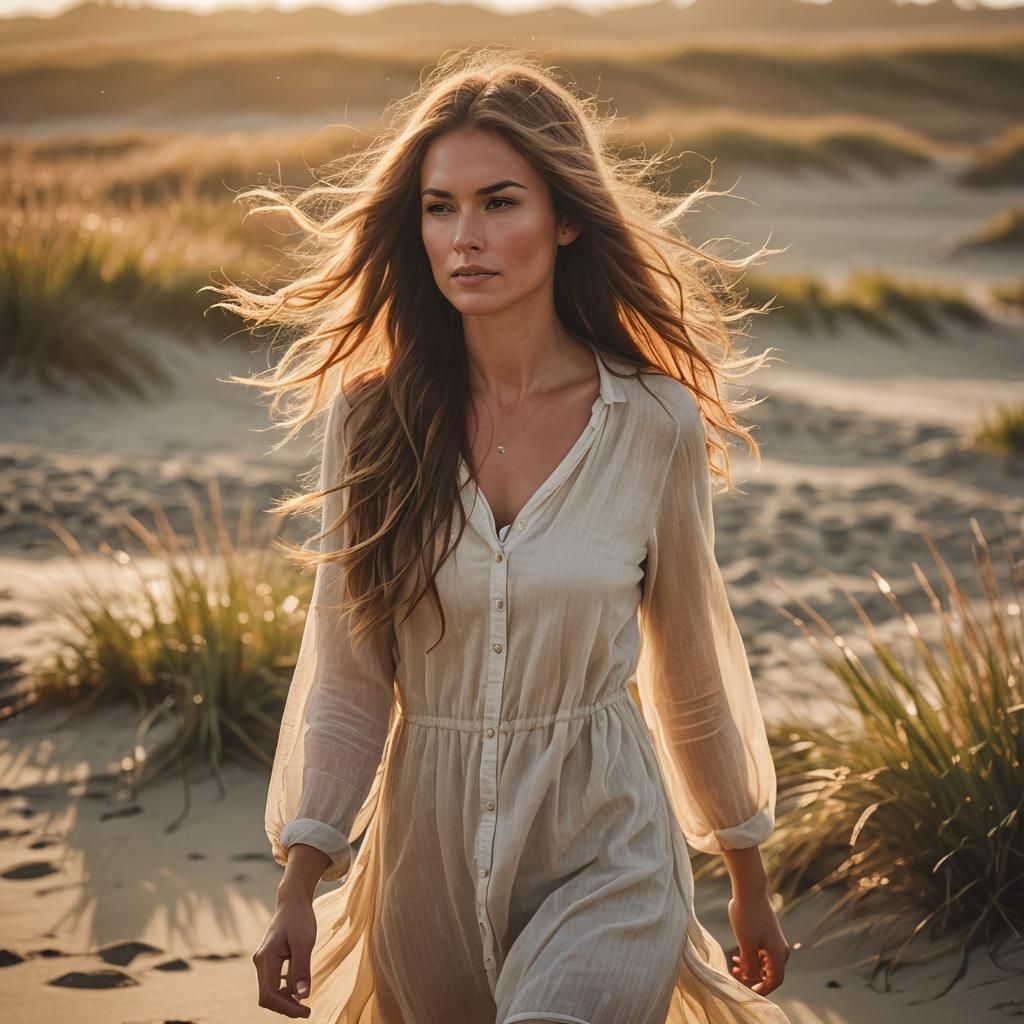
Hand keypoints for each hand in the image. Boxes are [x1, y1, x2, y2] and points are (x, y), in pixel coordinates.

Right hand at [253, 893, 316, 1016]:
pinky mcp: (271, 959)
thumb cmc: (299, 918)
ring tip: (305, 1002)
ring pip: (271, 990)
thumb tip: (302, 997)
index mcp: (265, 959)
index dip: (285, 1008)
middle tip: (307, 1011)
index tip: (305, 1012)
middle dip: (286, 1007)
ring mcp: (264, 961)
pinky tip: (299, 988)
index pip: (268, 995)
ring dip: (286, 999)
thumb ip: (301, 969)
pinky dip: (286, 989)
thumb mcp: (304, 942)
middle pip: (268, 996)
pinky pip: (274, 982)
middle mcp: (261, 962)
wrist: (294, 900)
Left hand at [727, 892, 790, 995]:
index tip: (748, 992)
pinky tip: (737, 957)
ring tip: (734, 966)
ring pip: (764, 963)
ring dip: (750, 968)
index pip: (775, 980)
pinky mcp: (768, 934)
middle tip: (736, 976)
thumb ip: (750, 965)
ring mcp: (774, 941)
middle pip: (770, 973)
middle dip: (753, 978)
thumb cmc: (747, 915)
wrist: (749, 890)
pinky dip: (751, 957)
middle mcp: (780, 949)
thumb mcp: (746, 943)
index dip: (763, 989)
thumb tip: (752, 978)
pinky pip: (762, 953)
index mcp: (778, 953)